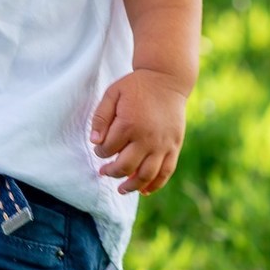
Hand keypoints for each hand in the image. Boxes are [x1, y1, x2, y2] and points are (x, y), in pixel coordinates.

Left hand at [90, 69, 187, 194]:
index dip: (100, 152)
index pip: (108, 149)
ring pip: (146, 175)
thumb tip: (95, 142)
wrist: (167, 79)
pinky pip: (166, 171)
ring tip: (122, 189)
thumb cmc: (136, 86)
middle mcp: (146, 138)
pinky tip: (144, 190)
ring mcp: (162, 144)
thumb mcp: (112, 94)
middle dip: (111, 172)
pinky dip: (155, 184)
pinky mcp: (174, 146)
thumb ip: (101, 117)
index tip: (100, 149)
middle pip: (125, 167)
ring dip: (132, 186)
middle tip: (104, 171)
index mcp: (128, 124)